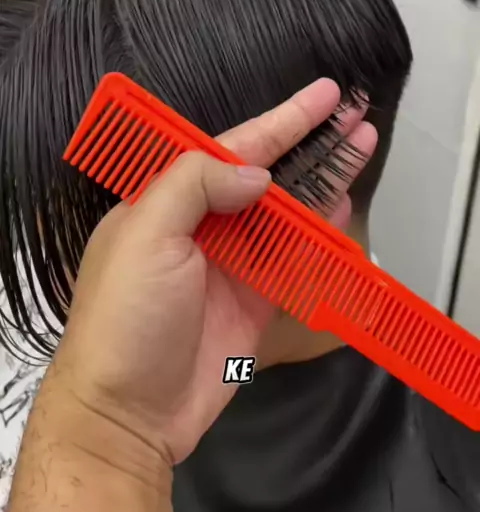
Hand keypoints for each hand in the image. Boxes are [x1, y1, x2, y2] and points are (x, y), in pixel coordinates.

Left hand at [50, 79, 376, 470]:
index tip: (322, 96)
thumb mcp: (146, 235)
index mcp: (168, 202)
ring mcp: (232, 266)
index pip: (232, 148)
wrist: (127, 415)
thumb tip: (258, 174)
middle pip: (267, 177)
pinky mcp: (255, 303)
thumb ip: (196, 185)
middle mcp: (203, 227)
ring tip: (361, 151)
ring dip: (324, 183)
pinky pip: (296, 262)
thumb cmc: (125, 317)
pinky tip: (343, 211)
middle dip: (310, 145)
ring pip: (287, 214)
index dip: (280, 121)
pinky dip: (320, 238)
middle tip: (354, 117)